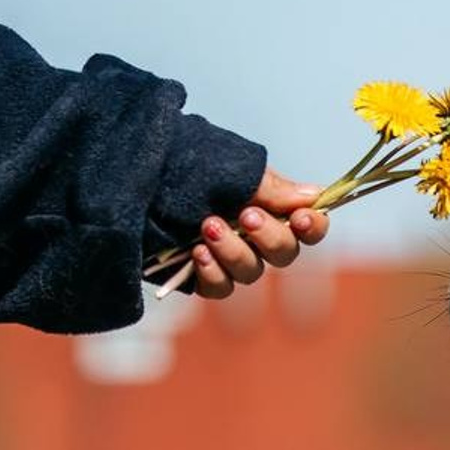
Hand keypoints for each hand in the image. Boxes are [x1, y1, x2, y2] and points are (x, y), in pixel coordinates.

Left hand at [191, 169, 329, 298]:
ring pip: (251, 273)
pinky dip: (212, 272)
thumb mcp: (234, 168)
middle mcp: (253, 236)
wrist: (133, 173)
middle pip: (284, 254)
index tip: (302, 218)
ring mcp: (227, 257)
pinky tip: (197, 252)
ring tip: (209, 226)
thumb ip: (273, 188)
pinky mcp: (200, 275)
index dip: (313, 227)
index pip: (308, 227)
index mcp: (269, 207)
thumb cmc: (186, 162)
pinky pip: (219, 287)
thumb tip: (316, 195)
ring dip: (235, 252)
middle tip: (246, 215)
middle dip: (269, 237)